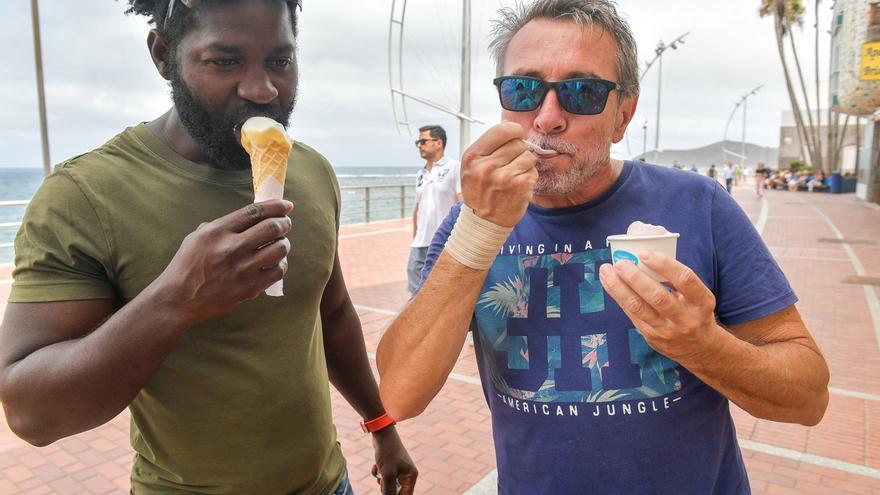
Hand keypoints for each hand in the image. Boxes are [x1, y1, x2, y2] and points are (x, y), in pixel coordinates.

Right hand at [155, 199, 293, 326]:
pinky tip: (275, 263)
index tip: (287, 205)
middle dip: (284, 223)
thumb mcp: (197, 237)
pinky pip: (278, 271)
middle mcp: (230, 247)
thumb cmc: (187, 266)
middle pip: (272, 227)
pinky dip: (281, 265)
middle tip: (286, 224)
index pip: (254, 212)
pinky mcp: (249, 288)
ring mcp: (241, 269)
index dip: (275, 206)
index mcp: (217, 231)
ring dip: (284, 244)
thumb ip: (222, 226)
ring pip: (279, 249)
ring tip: (280, 244)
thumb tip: (252, 217)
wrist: (178, 300)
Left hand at [370, 427, 416, 494]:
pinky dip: (378, 473)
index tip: (386, 492)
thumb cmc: (387, 452)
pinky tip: (376, 466)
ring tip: (379, 471)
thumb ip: (389, 490)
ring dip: (381, 480)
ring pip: (388, 483)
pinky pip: (384, 476)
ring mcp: (399, 469)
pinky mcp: (391, 465)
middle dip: (386, 487)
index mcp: (410, 476)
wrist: (381, 434)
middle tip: (382, 480)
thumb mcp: (387, 473)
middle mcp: (407, 473)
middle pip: (396, 490)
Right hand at [460, 121, 537, 226]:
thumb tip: (513, 130)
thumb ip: (489, 146)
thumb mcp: (472, 166)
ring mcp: (504, 177)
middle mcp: (487, 166)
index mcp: (473, 157)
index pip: (502, 130)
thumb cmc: (479, 190)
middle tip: (510, 163)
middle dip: (518, 150)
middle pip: (518, 143)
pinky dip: (529, 177)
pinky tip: (518, 185)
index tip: (516, 135)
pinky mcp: (520, 187)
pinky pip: (533, 171)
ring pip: (528, 155)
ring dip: (524, 164)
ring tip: (513, 174)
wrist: (483, 221)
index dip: (514, 130)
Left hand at [597, 250, 721, 363]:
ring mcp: (666, 330)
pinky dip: (619, 296)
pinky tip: (609, 283)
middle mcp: (685, 318)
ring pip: (638, 307)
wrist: (699, 348)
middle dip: (635, 278)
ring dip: (618, 287)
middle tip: (620, 263)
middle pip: (657, 296)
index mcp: (701, 302)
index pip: (684, 279)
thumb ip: (677, 280)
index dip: (664, 264)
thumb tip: (645, 257)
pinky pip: (631, 314)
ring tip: (606, 271)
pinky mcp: (651, 336)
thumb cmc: (694, 312)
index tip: (644, 253)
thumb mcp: (697, 296)